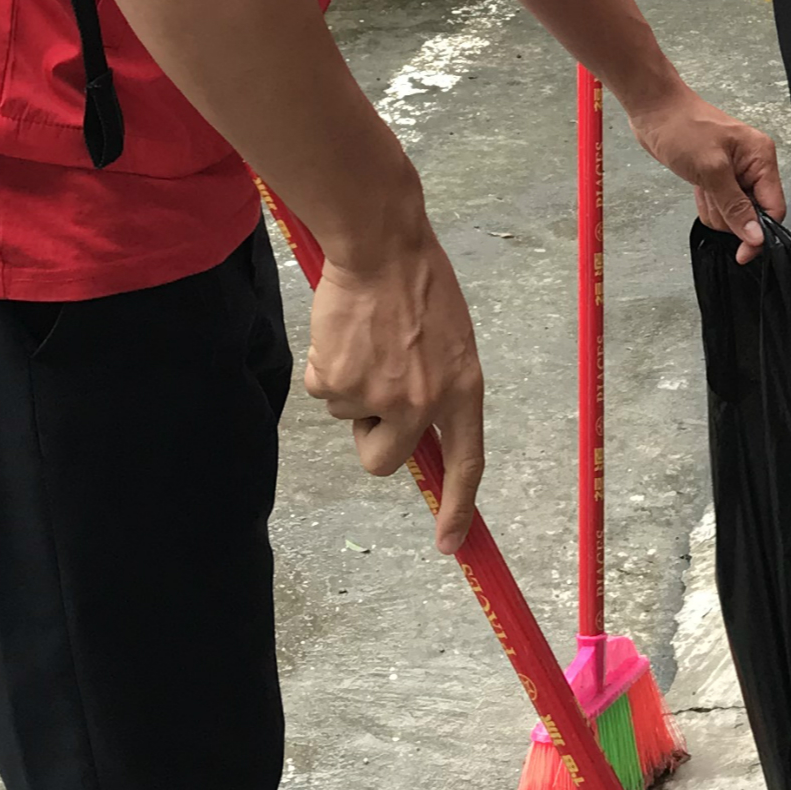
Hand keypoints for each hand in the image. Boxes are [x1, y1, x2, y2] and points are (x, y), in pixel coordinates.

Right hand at [306, 230, 485, 545]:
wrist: (382, 245)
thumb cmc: (420, 285)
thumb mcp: (450, 341)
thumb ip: (440, 389)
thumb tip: (420, 433)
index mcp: (464, 389)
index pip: (468, 463)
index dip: (458, 508)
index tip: (450, 543)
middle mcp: (425, 401)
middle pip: (384, 460)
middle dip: (370, 439)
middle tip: (372, 394)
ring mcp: (379, 395)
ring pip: (348, 417)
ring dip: (350, 385)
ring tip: (367, 338)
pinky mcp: (339, 381)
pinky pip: (323, 391)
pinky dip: (326, 366)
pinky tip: (344, 333)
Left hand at [624, 82, 786, 260]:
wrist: (655, 111)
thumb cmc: (682, 127)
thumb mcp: (711, 169)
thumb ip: (735, 206)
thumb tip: (756, 235)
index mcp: (761, 158)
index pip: (774, 207)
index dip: (760, 232)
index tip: (743, 252)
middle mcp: (753, 166)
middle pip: (753, 215)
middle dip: (728, 214)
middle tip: (710, 191)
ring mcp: (735, 174)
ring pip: (733, 214)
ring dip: (714, 207)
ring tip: (701, 183)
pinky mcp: (718, 179)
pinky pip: (719, 206)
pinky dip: (706, 202)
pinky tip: (697, 185)